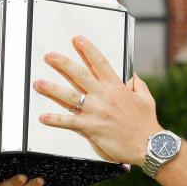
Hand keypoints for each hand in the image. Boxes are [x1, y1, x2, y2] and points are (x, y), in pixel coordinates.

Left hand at [33, 36, 161, 165]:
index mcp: (117, 87)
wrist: (148, 145)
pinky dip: (56, 120)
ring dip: (52, 89)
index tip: (77, 40)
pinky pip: (70, 122)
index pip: (99, 63)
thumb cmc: (146, 123)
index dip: (87, 49)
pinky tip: (44, 117)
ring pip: (70, 96)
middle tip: (50, 56)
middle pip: (80, 75)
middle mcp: (105, 96)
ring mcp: (97, 111)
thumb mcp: (146, 99)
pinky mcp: (92, 127)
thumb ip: (138, 85)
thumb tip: (133, 76)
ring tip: (38, 83)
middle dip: (63, 63)